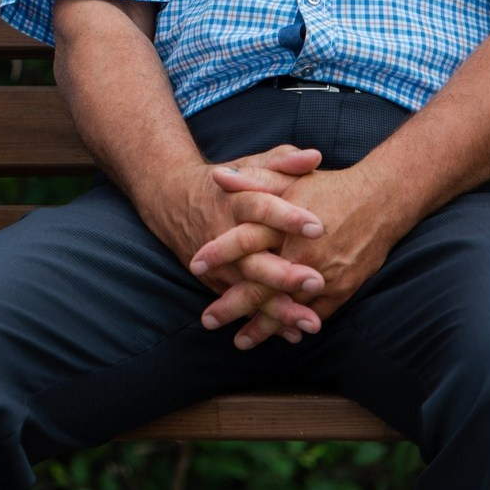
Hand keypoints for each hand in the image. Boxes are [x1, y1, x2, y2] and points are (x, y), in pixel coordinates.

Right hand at [144, 145, 325, 340]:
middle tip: (316, 281)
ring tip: (310, 323)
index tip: (318, 226)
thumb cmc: (224, 183)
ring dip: (278, 308)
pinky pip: (242, 305)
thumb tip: (315, 156)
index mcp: (236, 200)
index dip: (287, 217)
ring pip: (249, 288)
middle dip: (283, 273)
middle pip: (254, 256)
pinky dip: (265, 322)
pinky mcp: (217, 282)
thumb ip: (282, 162)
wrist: (171, 200)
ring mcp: (219, 263)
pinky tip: (292, 334)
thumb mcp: (250, 166)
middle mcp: (224, 234)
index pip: (262, 207)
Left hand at [197, 164, 406, 347]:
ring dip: (262, 327)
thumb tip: (216, 177)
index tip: (195, 264)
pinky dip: (295, 326)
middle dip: (231, 305)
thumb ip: (252, 179)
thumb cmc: (329, 187)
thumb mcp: (288, 178)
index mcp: (285, 224)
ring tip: (239, 341)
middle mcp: (302, 253)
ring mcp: (323, 275)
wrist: (380, 200)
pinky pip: (314, 314)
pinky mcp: (342, 289)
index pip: (244, 240)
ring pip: (286, 307)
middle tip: (207, 320)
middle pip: (261, 284)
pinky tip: (278, 337)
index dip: (219, 252)